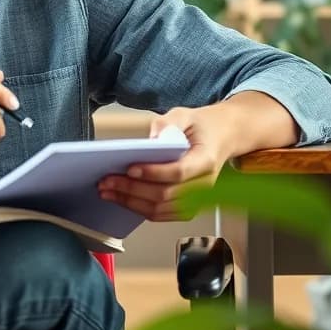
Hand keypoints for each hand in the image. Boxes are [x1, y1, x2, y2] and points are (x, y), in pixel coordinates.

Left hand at [97, 105, 234, 221]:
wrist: (223, 137)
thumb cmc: (203, 127)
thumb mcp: (185, 114)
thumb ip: (168, 123)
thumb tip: (152, 137)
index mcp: (206, 159)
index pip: (178, 172)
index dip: (152, 173)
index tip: (130, 168)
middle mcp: (204, 184)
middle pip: (165, 195)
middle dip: (132, 189)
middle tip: (107, 181)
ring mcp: (198, 199)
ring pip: (161, 209)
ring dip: (131, 202)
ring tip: (108, 191)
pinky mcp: (188, 206)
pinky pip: (162, 214)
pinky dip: (139, 209)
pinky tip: (122, 198)